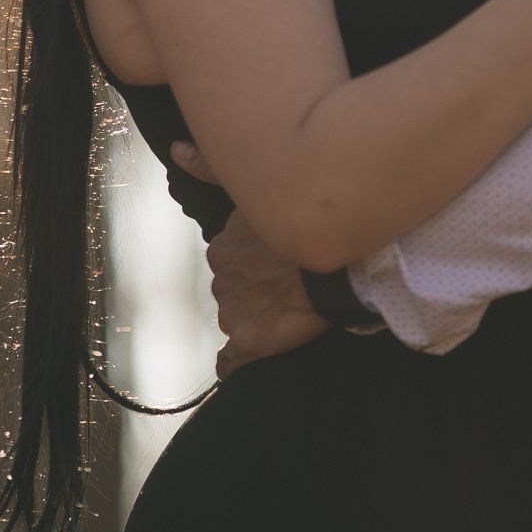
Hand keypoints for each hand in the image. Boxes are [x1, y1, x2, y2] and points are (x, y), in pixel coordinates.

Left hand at [201, 208, 330, 376]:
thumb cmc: (310, 229)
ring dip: (253, 320)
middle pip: (231, 293)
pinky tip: (244, 363)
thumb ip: (237, 195)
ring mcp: (231, 311)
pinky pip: (228, 361)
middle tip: (285, 293)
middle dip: (253, 294)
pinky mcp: (247, 340)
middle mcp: (222, 279)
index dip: (254, 269)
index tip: (277, 271)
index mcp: (225, 247)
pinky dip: (233, 364)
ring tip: (285, 319)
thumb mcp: (269, 204)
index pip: (230, 265)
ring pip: (234, 321)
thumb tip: (197, 167)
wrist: (334, 263)